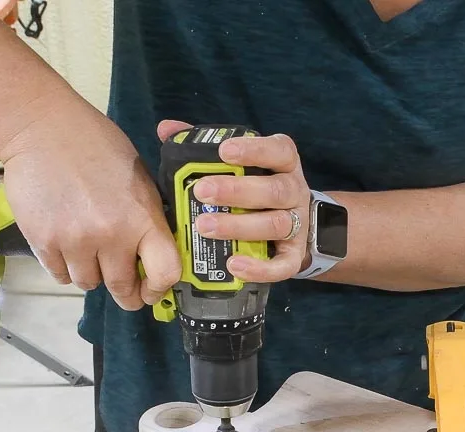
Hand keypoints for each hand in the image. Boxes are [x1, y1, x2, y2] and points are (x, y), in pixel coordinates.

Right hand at [0, 106, 181, 310]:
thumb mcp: (139, 178)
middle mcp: (111, 235)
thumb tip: (154, 251)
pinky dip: (65, 267)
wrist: (43, 128)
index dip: (160, 289)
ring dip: (92, 275)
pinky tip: (67, 246)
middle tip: (124, 289)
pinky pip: (59, 275)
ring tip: (90, 253)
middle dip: (125, 293)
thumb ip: (146, 217)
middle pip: (122, 288)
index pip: (165, 273)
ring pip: (88, 284)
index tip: (153, 291)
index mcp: (142, 218)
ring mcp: (75, 241)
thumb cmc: (96, 145)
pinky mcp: (43, 241)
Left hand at [157, 121, 310, 282]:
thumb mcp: (239, 162)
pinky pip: (284, 264)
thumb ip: (206, 146)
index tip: (224, 151)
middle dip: (236, 191)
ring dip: (239, 226)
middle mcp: (294, 191)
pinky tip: (233, 264)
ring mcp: (297, 224)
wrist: (291, 222)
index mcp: (283, 163)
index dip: (254, 150)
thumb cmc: (255, 185)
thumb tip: (167, 129)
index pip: (278, 150)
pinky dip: (261, 268)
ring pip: (274, 224)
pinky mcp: (294, 253)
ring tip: (204, 226)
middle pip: (274, 190)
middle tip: (201, 191)